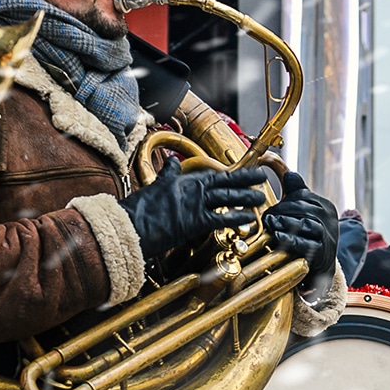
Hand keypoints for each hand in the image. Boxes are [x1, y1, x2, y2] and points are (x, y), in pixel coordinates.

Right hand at [119, 157, 268, 254]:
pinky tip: (249, 219)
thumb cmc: (137, 212)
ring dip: (245, 196)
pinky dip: (236, 218)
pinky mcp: (195, 221)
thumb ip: (167, 175)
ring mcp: (194, 204)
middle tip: (260, 175)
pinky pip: (221, 218)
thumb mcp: (153, 187)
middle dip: (244, 178)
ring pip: (226, 196)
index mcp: (180, 181)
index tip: (239, 171)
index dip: (227, 173)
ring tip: (260, 196)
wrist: (129, 227)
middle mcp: (190, 189)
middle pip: (223, 180)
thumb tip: (172, 162)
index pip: (209, 174)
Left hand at [263, 172, 337, 276]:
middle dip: (281, 210)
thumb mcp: (304, 216)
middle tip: (266, 217)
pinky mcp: (323, 253)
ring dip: (285, 222)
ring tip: (270, 223)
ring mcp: (328, 236)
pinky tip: (277, 236)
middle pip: (304, 208)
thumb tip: (289, 174)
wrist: (321, 272)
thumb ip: (297, 195)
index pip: (303, 195)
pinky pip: (307, 243)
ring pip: (307, 222)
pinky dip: (291, 239)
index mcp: (325, 206)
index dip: (284, 200)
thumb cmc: (308, 240)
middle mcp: (330, 219)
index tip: (268, 209)